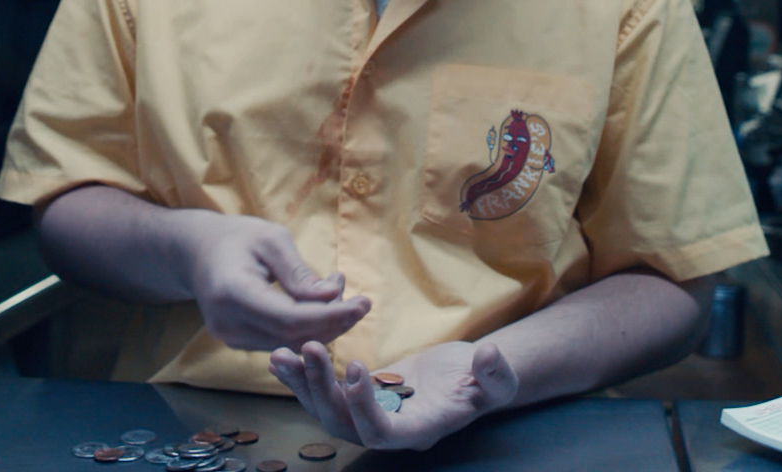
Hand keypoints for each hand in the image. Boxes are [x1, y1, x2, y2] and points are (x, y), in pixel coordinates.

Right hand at [178, 212, 369, 350]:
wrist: (197, 252)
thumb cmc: (236, 237)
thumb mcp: (271, 239)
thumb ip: (299, 273)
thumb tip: (330, 299)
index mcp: (232, 292)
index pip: (290, 318)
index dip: (331, 316)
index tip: (363, 304)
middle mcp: (228, 324)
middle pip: (293, 336)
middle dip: (334, 322)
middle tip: (360, 301)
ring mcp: (230, 338)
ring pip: (290, 344)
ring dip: (324, 325)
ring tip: (339, 293)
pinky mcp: (238, 342)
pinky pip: (281, 341)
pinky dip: (307, 328)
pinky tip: (320, 305)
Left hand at [268, 340, 518, 450]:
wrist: (468, 376)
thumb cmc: (485, 381)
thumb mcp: (499, 379)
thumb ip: (496, 373)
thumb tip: (490, 355)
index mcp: (419, 430)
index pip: (381, 433)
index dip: (363, 407)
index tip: (355, 366)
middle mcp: (389, 430)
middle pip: (344, 425)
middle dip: (321, 389)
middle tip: (308, 348)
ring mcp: (371, 416)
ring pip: (326, 412)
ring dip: (303, 383)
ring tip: (281, 354)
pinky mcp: (359, 397)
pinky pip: (324, 394)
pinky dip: (302, 377)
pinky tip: (282, 356)